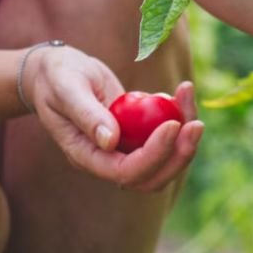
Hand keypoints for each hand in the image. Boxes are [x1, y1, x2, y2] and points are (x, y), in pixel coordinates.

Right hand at [22, 45, 203, 191]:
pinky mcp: (135, 136)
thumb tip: (110, 141)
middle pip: (151, 179)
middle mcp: (106, 160)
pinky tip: (180, 91)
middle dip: (178, 156)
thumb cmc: (56, 78)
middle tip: (196, 124)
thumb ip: (86, 114)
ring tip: (188, 96)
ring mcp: (123, 150)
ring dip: (185, 139)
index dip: (154, 154)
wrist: (56, 74)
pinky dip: (180, 117)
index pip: (125, 172)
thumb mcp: (66, 89)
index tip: (173, 124)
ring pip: (164, 163)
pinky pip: (166, 139)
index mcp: (86, 156)